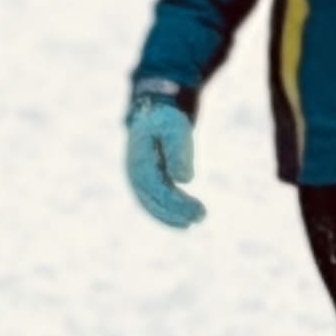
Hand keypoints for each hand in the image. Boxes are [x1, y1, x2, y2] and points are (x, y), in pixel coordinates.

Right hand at [125, 94, 202, 229]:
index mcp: (139, 161)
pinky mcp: (143, 182)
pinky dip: (165, 213)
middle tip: (201, 216)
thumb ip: (179, 152)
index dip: (176, 203)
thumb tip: (184, 180)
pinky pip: (151, 202)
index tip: (198, 211)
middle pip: (152, 200)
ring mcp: (136, 179)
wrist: (150, 114)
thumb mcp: (175, 129)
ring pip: (150, 204)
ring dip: (170, 215)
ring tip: (193, 221)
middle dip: (176, 211)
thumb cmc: (165, 120)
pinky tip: (181, 221)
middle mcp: (134, 174)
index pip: (157, 188)